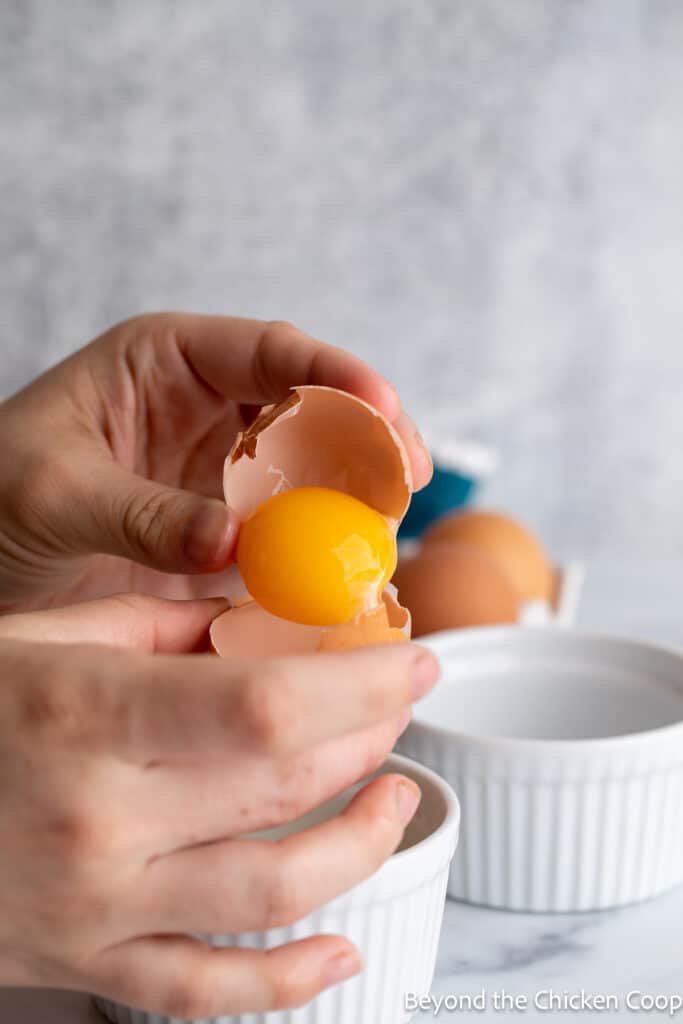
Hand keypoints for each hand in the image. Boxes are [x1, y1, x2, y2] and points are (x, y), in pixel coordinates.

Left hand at [0, 314, 431, 610]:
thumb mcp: (53, 492)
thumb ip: (143, 514)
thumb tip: (236, 541)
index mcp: (168, 363)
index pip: (270, 352)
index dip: (337, 374)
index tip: (382, 405)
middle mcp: (209, 410)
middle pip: (314, 409)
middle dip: (369, 438)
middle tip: (407, 480)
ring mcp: (224, 473)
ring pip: (315, 471)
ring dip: (356, 498)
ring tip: (388, 533)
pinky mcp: (228, 531)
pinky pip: (290, 533)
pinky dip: (320, 553)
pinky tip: (344, 575)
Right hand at [0, 596, 437, 1015]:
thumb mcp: (37, 636)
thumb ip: (155, 621)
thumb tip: (254, 617)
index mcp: (85, 714)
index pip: (265, 705)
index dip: (360, 685)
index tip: (412, 660)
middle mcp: (98, 818)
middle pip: (284, 785)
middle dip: (369, 738)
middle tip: (397, 705)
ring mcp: (96, 905)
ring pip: (272, 893)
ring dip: (360, 844)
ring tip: (396, 797)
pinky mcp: (85, 962)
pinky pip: (205, 994)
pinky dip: (289, 983)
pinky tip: (344, 950)